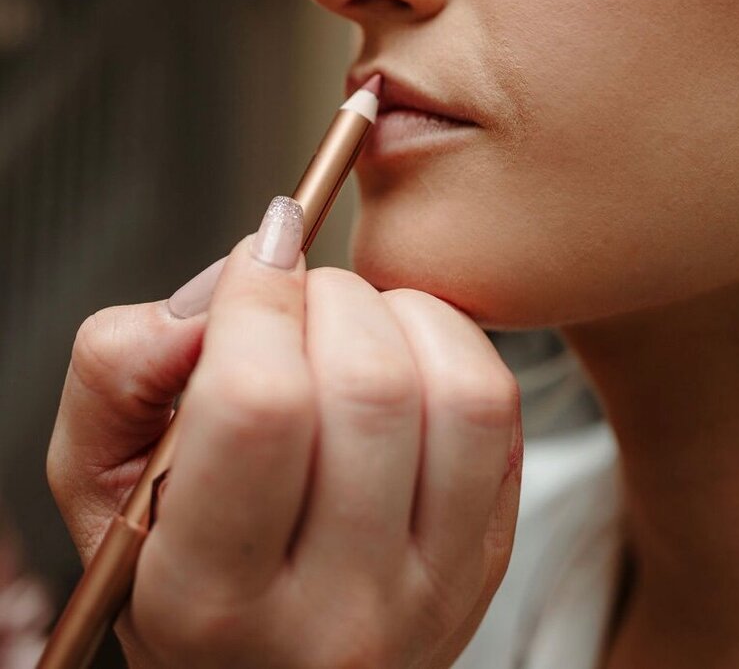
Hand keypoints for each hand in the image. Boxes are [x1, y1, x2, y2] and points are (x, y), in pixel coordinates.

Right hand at [48, 210, 521, 668]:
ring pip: (456, 392)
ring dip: (399, 316)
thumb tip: (219, 289)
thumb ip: (119, 370)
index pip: (260, 408)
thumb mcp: (96, 480)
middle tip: (294, 298)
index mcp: (211, 598)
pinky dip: (451, 345)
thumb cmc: (174, 567)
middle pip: (368, 385)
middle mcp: (333, 612)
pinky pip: (499, 410)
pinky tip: (400, 357)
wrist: (265, 667)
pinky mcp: (485, 559)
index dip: (260, 298)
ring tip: (348, 326)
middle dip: (327, 296)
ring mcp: (429, 591)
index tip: (258, 252)